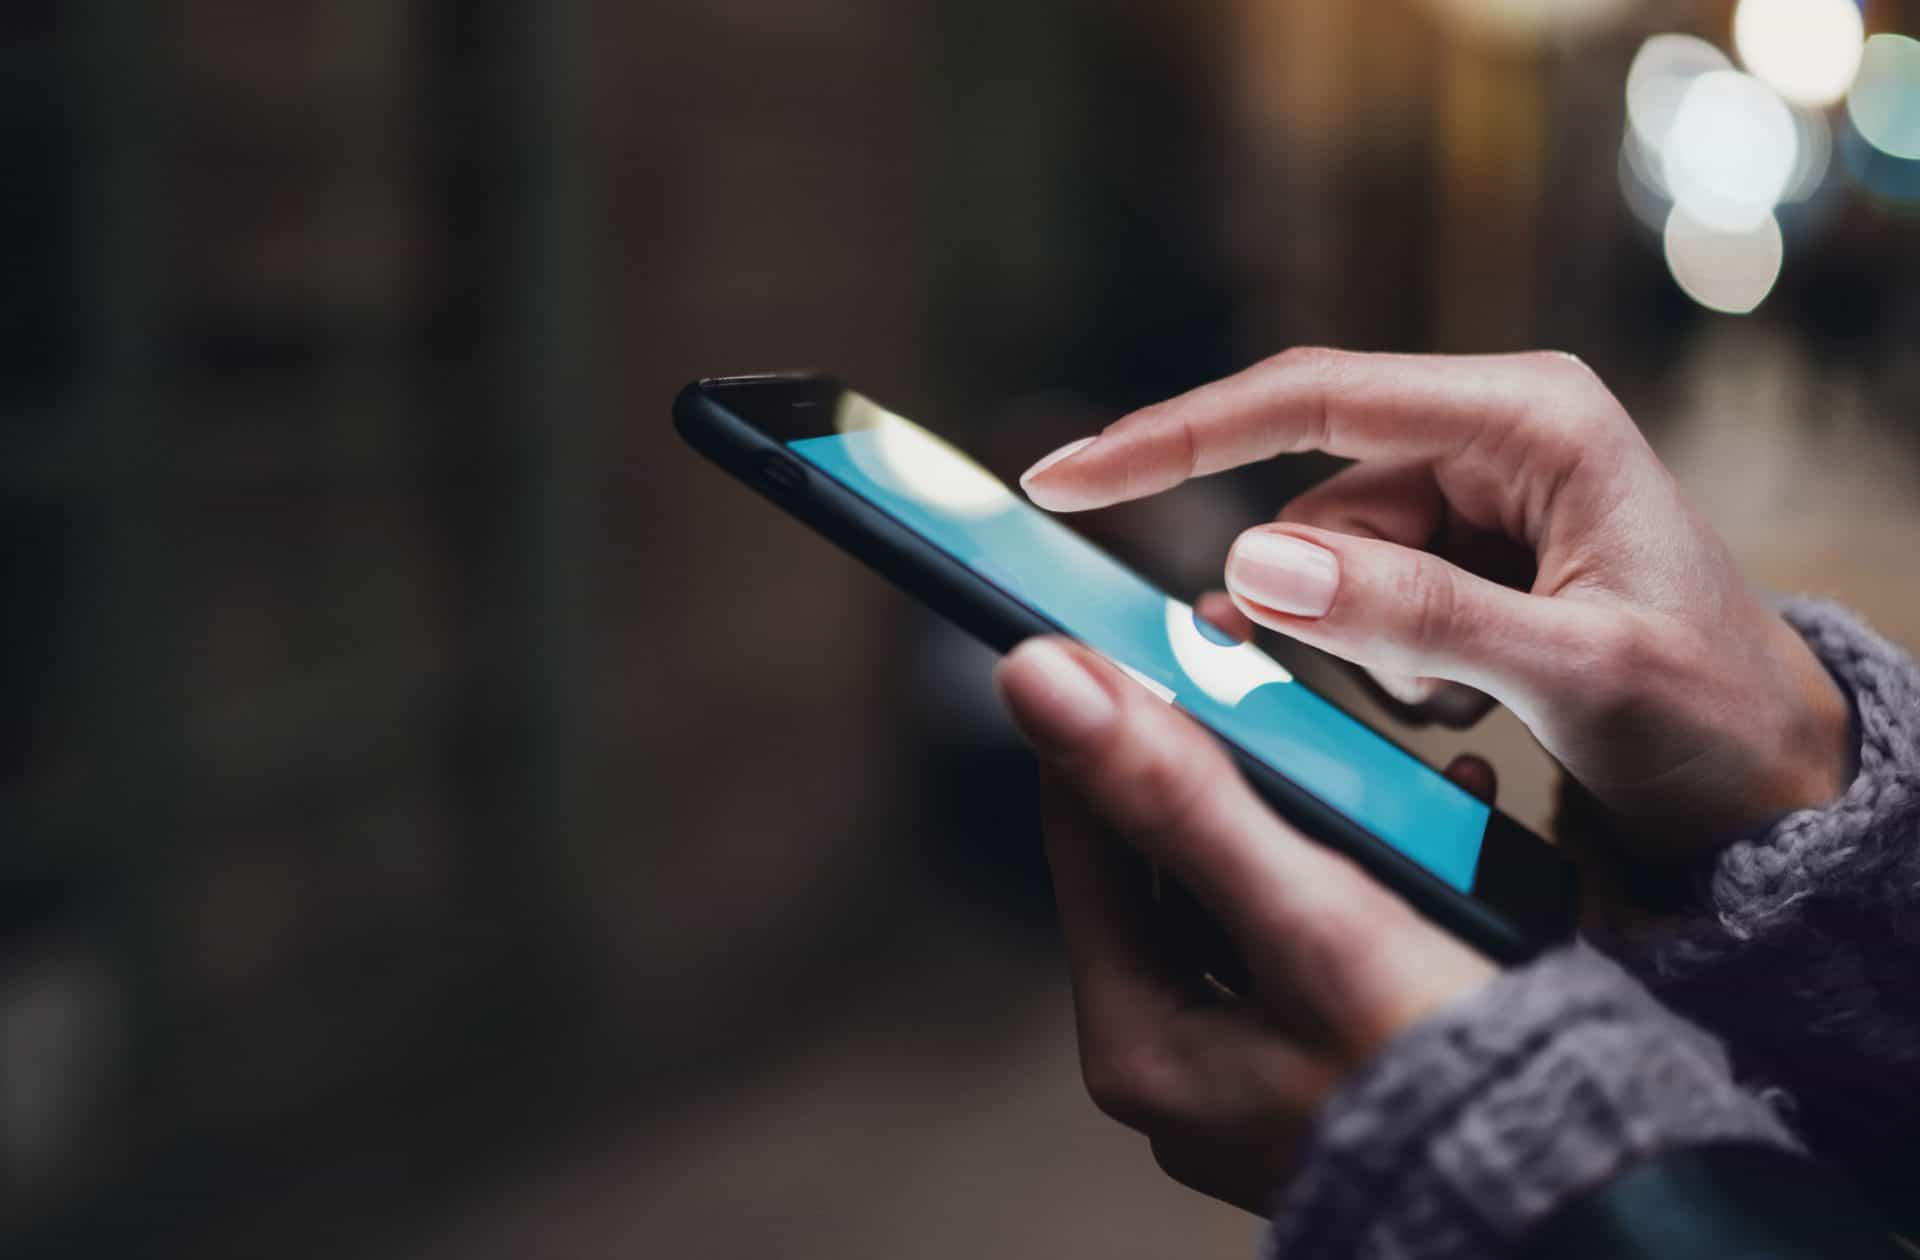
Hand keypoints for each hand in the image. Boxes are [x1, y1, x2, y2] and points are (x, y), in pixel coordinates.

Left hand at [995, 636, 1495, 1213]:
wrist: (1587, 1196)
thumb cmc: (1448, 1077)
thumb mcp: (1306, 913)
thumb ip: (1173, 794)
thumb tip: (1040, 682)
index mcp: (1138, 1041)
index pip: (1085, 834)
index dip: (1109, 725)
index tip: (1131, 635)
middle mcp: (1179, 1060)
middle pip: (1169, 859)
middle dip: (1229, 763)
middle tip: (1264, 679)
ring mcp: (1251, 1065)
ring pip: (1250, 885)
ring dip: (1308, 807)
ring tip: (1361, 742)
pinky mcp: (1327, 1057)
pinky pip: (1319, 927)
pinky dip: (1364, 867)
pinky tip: (1435, 815)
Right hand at [1022, 349, 1850, 853]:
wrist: (1774, 785)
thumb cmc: (1713, 719)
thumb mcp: (1575, 671)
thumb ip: (1416, 613)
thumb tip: (1252, 566)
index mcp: (1528, 417)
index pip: (1312, 399)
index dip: (1177, 436)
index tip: (1066, 476)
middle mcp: (1490, 436)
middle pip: (1312, 497)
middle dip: (1319, 604)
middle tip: (1409, 690)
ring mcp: (1472, 497)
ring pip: (1326, 562)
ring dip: (1365, 650)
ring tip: (1470, 706)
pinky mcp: (1459, 556)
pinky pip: (1356, 599)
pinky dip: (1379, 662)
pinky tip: (1463, 702)